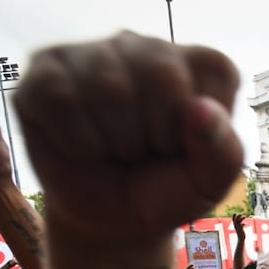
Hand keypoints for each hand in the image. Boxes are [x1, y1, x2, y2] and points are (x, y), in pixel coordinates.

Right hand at [14, 32, 242, 241]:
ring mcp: (93, 54)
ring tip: (114, 149)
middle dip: (153, 134)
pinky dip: (76, 140)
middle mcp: (147, 46)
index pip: (213, 71)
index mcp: (199, 65)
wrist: (112, 222)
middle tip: (144, 151)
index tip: (184, 149)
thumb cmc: (165, 192)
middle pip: (158, 71)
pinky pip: (60, 97)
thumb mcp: (208, 185)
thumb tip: (200, 110)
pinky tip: (82, 147)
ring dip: (113, 141)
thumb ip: (223, 152)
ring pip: (106, 85)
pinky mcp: (45, 71)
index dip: (199, 129)